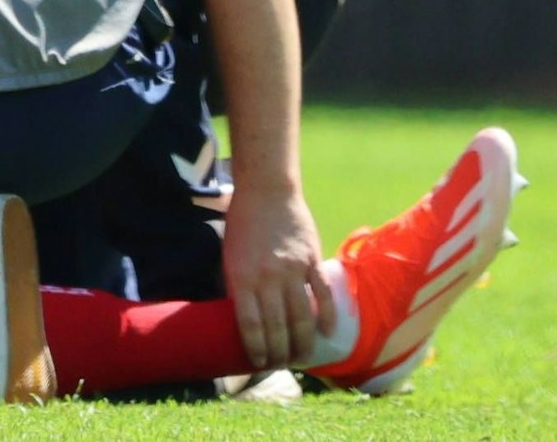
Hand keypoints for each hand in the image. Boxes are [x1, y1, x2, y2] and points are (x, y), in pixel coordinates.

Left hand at [223, 183, 334, 368]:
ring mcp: (292, 269)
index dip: (255, 348)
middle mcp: (267, 277)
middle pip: (276, 326)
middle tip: (280, 366)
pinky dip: (326, 316)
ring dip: (302, 342)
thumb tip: (243, 320)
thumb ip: (237, 287)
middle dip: (278, 352)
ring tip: (301, 358)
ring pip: (301, 316)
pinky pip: (322, 294)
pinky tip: (326, 333)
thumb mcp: (229, 256)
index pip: (250, 324)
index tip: (258, 362)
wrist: (266, 191)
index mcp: (242, 277)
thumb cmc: (242, 224)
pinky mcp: (311, 259)